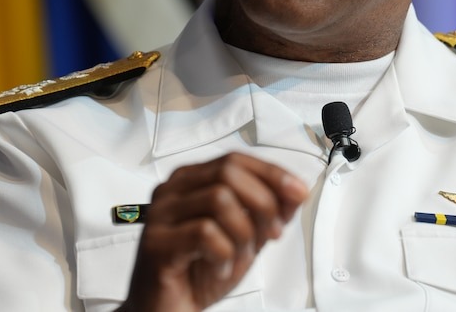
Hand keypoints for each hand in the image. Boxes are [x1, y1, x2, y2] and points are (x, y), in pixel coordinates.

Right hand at [118, 152, 308, 311]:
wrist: (167, 311)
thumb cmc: (199, 272)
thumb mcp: (243, 238)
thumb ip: (265, 213)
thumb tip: (295, 193)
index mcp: (191, 180)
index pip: (235, 159)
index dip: (271, 173)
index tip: (298, 192)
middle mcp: (172, 190)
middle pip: (227, 172)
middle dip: (262, 203)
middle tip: (272, 233)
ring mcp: (161, 215)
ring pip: (219, 200)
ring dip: (244, 232)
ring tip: (239, 256)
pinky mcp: (156, 243)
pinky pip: (204, 234)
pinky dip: (224, 255)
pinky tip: (220, 268)